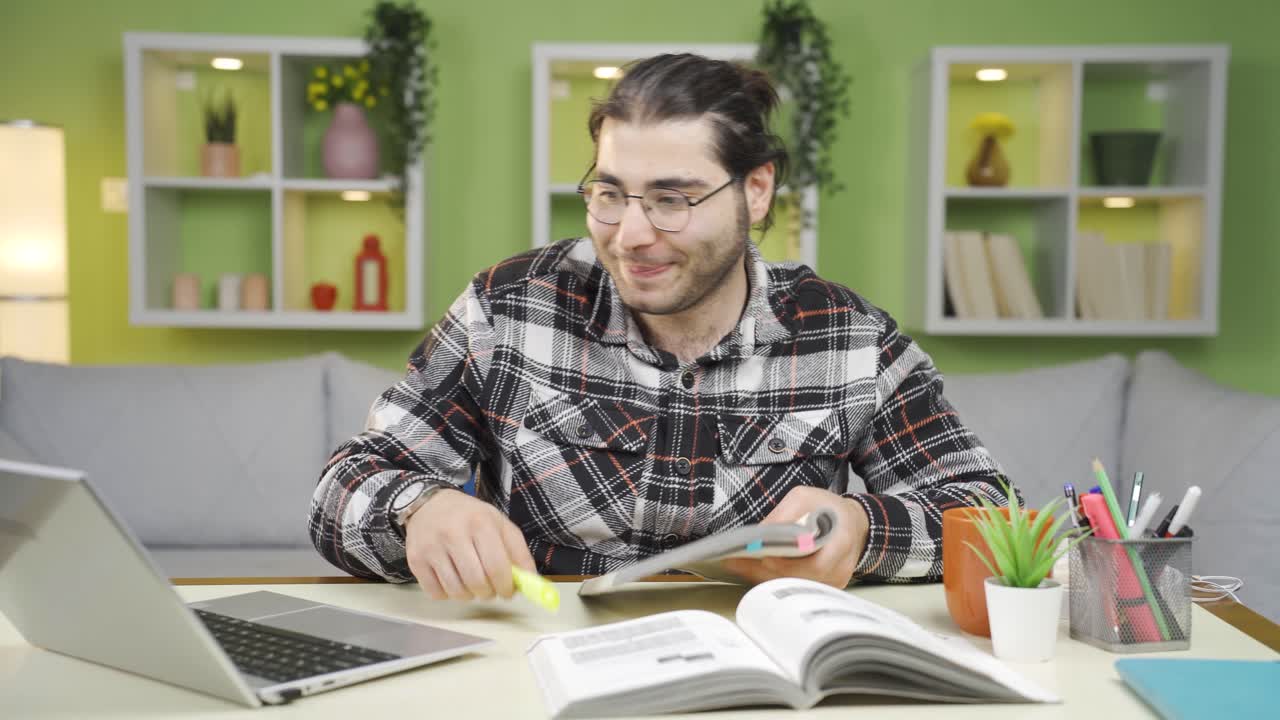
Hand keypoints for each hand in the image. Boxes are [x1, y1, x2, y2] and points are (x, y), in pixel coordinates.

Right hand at [404, 489, 536, 600]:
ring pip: (456, 591)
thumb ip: (518, 551)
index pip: (496, 566)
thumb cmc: (470, 517)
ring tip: (472, 583)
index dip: (505, 586)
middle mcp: (453, 533)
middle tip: (490, 589)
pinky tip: (452, 580)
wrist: (429, 504)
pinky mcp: (415, 560)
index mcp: (480, 522)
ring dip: (469, 595)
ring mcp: (431, 547)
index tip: (508, 592)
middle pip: (476, 581)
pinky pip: (436, 593)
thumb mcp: (499, 524)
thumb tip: (530, 582)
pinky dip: (447, 594)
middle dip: (488, 593)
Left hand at [720, 486, 869, 588]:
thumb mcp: (806, 498)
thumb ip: (785, 513)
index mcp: (841, 543)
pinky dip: (772, 578)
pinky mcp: (822, 588)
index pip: (812, 564)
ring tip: (737, 565)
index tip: (758, 555)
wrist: (853, 524)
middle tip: (735, 562)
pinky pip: (794, 586)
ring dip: (763, 577)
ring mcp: (832, 583)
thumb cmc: (828, 509)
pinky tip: (753, 569)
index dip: (783, 562)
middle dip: (764, 571)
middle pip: (797, 579)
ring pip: (793, 586)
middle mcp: (839, 569)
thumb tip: (760, 533)